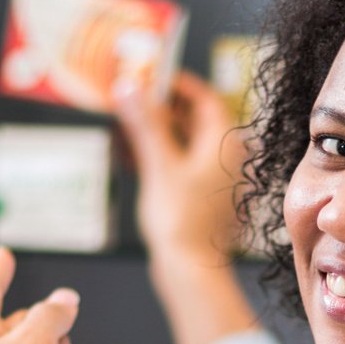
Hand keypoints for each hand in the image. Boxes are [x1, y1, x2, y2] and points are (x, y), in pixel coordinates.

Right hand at [117, 71, 249, 271]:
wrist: (189, 270)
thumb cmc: (182, 220)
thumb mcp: (159, 164)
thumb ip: (145, 123)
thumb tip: (130, 87)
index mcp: (223, 143)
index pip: (203, 98)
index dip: (176, 82)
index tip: (150, 73)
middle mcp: (223, 157)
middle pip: (191, 118)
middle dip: (159, 105)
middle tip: (128, 93)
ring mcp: (211, 178)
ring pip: (181, 141)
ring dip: (152, 129)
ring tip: (121, 120)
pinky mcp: (197, 196)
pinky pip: (176, 164)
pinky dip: (154, 154)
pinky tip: (127, 153)